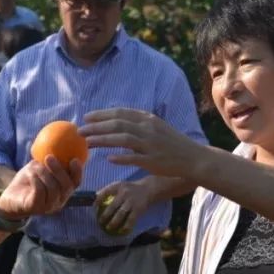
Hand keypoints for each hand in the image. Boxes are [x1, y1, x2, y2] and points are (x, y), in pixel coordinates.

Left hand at [0, 155, 81, 219]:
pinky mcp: (35, 207)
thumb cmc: (28, 180)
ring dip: (43, 173)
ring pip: (53, 188)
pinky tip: (30, 173)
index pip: (76, 183)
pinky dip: (35, 180)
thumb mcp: (39, 167)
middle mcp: (59, 201)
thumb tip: (56, 141)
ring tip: (35, 166)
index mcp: (64, 191)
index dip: (78, 172)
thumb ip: (48, 159)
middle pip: (66, 186)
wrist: (10, 197)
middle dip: (59, 170)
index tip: (74, 159)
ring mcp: (48, 207)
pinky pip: (39, 192)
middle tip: (50, 157)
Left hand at [80, 108, 203, 178]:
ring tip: (88, 142)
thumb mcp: (156, 126)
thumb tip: (116, 123)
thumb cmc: (171, 143)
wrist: (192, 157)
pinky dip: (121, 157)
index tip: (86, 117)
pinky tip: (108, 159)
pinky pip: (134, 158)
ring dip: (103, 140)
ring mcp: (150, 144)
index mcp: (148, 119)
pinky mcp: (153, 160)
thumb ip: (137, 124)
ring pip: (122, 139)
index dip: (101, 114)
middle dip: (96, 127)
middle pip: (117, 124)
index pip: (120, 113)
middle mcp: (148, 129)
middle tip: (80, 130)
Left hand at [96, 180, 150, 232]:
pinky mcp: (138, 209)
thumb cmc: (129, 188)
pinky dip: (126, 226)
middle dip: (105, 215)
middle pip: (113, 206)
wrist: (147, 189)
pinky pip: (131, 219)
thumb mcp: (119, 185)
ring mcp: (131, 201)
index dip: (98, 200)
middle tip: (100, 222)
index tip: (94, 208)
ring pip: (121, 214)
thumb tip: (93, 198)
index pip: (105, 192)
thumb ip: (108, 190)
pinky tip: (122, 230)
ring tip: (109, 228)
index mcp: (118, 186)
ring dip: (114, 222)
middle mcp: (124, 193)